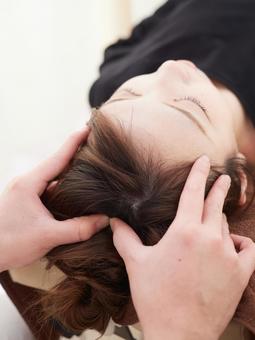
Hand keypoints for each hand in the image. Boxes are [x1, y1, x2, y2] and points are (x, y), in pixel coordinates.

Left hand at [0, 127, 108, 271]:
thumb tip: (104, 220)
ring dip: (70, 174)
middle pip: (57, 164)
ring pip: (53, 178)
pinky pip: (48, 189)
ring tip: (92, 172)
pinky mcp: (25, 202)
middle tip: (96, 150)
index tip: (89, 128)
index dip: (75, 142)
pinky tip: (74, 196)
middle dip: (76, 155)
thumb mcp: (46, 237)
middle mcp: (27, 183)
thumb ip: (78, 229)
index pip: (58, 157)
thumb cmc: (7, 243)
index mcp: (30, 183)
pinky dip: (63, 189)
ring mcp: (25, 192)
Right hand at [110, 155, 254, 339]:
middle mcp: (209, 237)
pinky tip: (234, 243)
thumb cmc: (155, 296)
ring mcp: (227, 254)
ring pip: (225, 226)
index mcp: (183, 231)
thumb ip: (124, 238)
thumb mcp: (136, 263)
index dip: (198, 173)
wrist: (179, 333)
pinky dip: (241, 242)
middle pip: (215, 204)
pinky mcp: (241, 272)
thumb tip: (113, 221)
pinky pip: (247, 248)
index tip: (204, 160)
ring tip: (213, 220)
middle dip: (219, 188)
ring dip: (218, 221)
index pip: (193, 192)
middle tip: (223, 177)